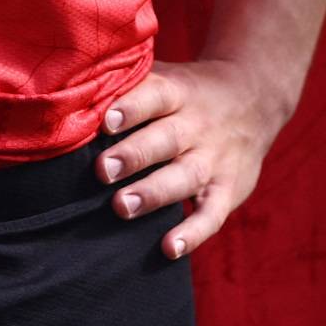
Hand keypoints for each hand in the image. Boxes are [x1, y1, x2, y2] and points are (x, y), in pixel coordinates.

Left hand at [97, 59, 292, 259]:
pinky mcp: (229, 189)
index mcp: (180, 92)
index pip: (156, 96)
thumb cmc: (189, 91)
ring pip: (186, 177)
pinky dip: (193, 234)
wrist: (255, 97)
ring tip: (121, 206)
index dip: (132, 107)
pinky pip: (212, 214)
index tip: (106, 120)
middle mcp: (198, 125)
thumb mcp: (168, 76)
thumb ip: (129, 84)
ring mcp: (215, 159)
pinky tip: (169, 248)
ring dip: (154, 194)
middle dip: (134, 155)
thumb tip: (70, 94)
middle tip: (102, 170)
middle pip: (167, 139)